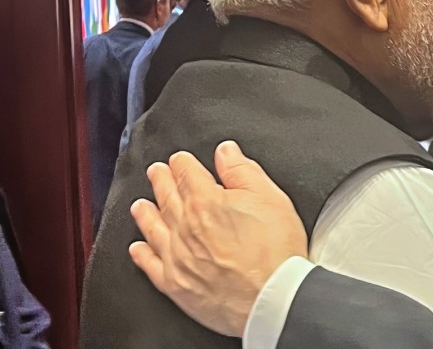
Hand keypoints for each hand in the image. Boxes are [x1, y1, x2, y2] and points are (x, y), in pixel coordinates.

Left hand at [129, 140, 308, 336]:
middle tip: (156, 172)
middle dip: (161, 181)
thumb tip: (226, 152)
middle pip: (167, 197)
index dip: (182, 162)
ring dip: (145, 214)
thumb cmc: (275, 251)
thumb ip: (243, 171)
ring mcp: (177, 256)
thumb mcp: (270, 198)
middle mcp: (185, 227)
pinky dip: (141, 254)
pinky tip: (138, 247)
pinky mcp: (175, 284)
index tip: (179, 159)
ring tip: (141, 205)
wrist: (271, 298)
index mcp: (206, 201)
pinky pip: (150, 265)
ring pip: (153, 228)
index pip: (187, 173)